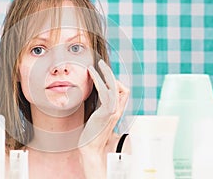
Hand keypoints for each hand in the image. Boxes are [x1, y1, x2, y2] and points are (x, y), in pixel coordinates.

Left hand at [78, 59, 129, 178]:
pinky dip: (98, 79)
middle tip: (100, 63)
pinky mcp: (107, 112)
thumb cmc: (91, 136)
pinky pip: (105, 91)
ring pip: (115, 86)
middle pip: (122, 87)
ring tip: (94, 65)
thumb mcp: (97, 119)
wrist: (90, 149)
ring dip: (105, 73)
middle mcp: (117, 110)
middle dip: (110, 73)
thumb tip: (96, 100)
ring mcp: (113, 111)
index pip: (123, 92)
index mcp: (115, 111)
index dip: (115, 81)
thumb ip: (100, 109)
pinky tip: (90, 73)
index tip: (102, 75)